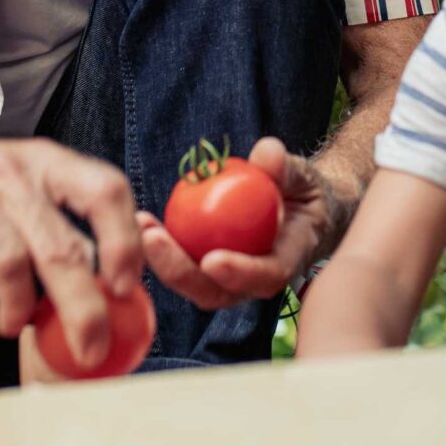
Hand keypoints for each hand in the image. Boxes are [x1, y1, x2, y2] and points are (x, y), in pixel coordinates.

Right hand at [0, 131, 142, 371]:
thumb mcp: (21, 191)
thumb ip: (63, 231)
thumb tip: (114, 288)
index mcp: (45, 162)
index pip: (105, 191)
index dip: (123, 242)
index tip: (126, 288)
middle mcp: (7, 169)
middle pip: (61, 246)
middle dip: (83, 308)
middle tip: (89, 348)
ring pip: (9, 260)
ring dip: (17, 307)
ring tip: (11, 323)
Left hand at [138, 137, 346, 311]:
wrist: (299, 210)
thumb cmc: (303, 192)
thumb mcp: (302, 176)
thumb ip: (285, 168)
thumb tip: (266, 154)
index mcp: (288, 260)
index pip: (266, 276)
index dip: (240, 273)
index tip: (212, 261)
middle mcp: (255, 280)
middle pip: (217, 292)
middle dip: (182, 273)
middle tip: (153, 241)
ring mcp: (231, 280)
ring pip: (194, 284)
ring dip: (163, 261)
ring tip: (142, 227)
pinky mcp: (209, 270)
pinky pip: (185, 264)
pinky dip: (162, 248)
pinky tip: (143, 222)